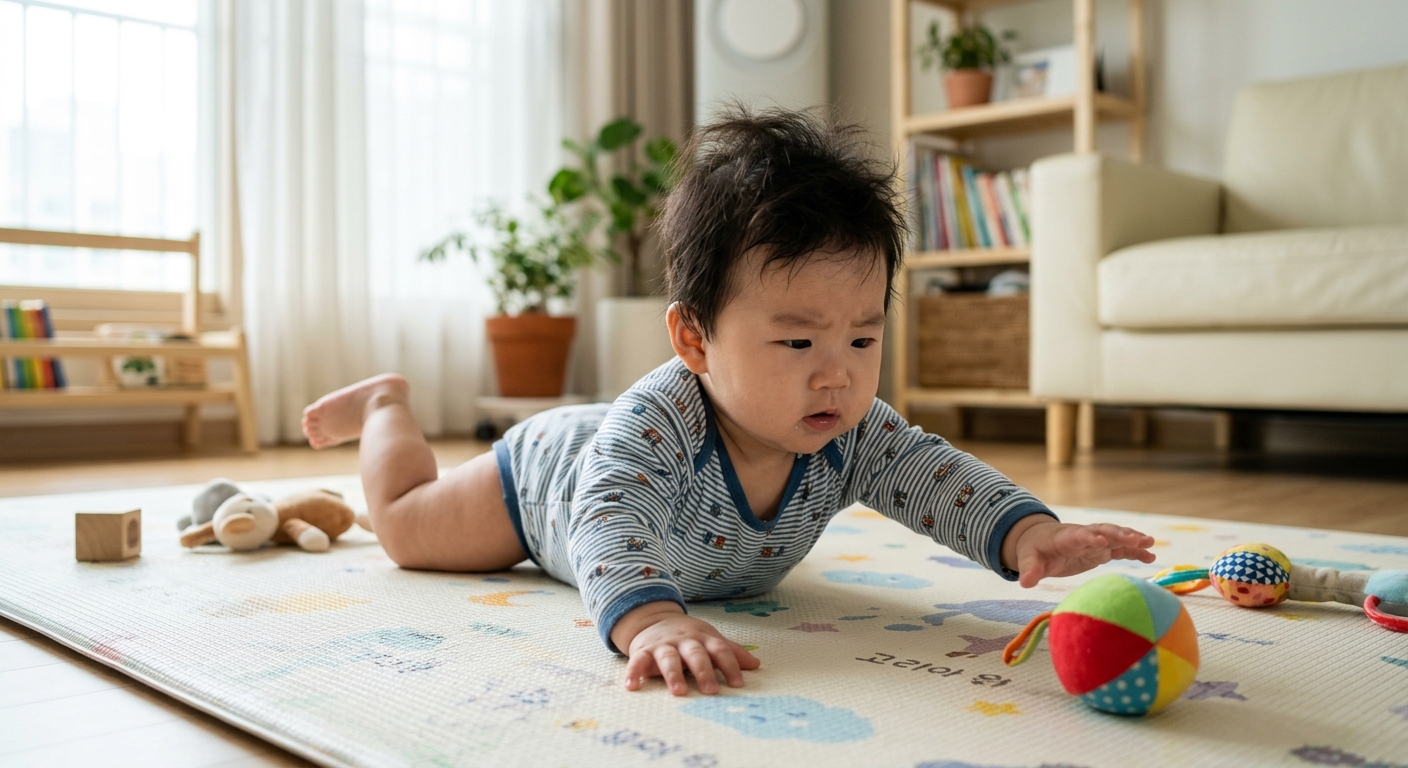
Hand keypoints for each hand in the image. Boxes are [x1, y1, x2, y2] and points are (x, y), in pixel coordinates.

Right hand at [612, 602, 759, 695]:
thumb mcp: (709, 638)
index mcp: (703, 638)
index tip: (738, 684)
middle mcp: (684, 641)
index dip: (730, 666)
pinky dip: (634, 672)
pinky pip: (637, 661)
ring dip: (673, 674)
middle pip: (695, 654)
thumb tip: (756, 665)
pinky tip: (632, 686)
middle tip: (711, 690)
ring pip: (669, 658)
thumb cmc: (687, 636)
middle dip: (703, 671)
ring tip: (678, 692)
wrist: (653, 618)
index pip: (720, 650)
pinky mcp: (643, 651)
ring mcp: (663, 645)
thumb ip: (731, 652)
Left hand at [1005, 517, 1155, 587]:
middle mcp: (1083, 536)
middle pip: (1102, 531)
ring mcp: (1094, 542)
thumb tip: (1025, 582)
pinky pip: (1120, 548)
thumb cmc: (1033, 550)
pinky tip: (1150, 555)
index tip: (1101, 540)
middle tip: (1136, 539)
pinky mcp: (1101, 550)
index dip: (1088, 537)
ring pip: (1115, 537)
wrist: (1040, 540)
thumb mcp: (1028, 560)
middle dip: (1118, 534)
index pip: (1078, 536)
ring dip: (1131, 539)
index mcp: (1065, 538)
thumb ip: (1029, 570)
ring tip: (1150, 543)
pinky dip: (1134, 550)